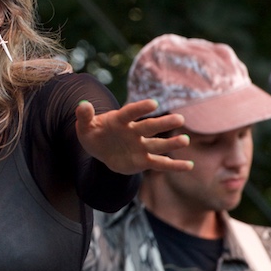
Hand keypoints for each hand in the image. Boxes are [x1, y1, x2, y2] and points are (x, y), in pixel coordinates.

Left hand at [75, 99, 192, 174]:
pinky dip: (173, 165)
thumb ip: (84, 116)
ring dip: (171, 143)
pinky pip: (159, 163)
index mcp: (120, 120)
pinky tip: (188, 165)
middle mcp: (134, 131)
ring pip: (157, 144)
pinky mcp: (143, 161)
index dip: (140, 108)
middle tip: (180, 119)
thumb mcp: (84, 126)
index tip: (153, 104)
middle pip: (150, 127)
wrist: (101, 149)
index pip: (130, 112)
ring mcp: (140, 146)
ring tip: (185, 140)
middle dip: (164, 123)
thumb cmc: (94, 134)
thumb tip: (82, 105)